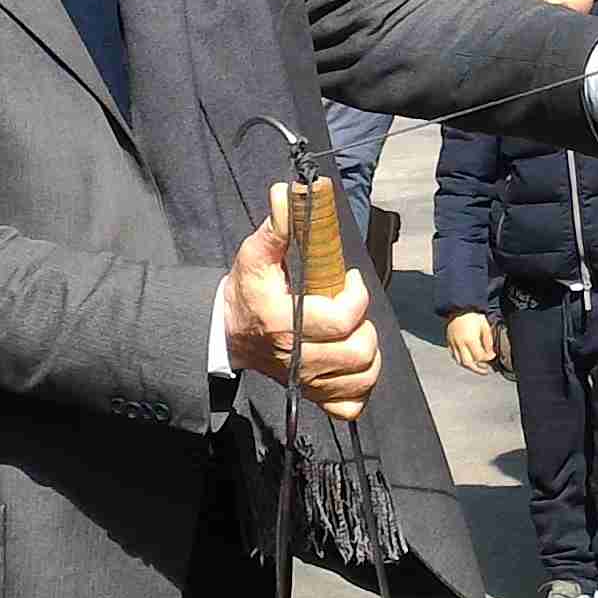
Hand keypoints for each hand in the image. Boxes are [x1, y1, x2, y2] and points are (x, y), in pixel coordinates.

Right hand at [224, 184, 380, 418]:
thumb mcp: (255, 255)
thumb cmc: (247, 292)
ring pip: (363, 378)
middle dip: (365, 325)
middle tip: (352, 310)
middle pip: (359, 351)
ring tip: (355, 334)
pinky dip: (361, 387)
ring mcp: (306, 382)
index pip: (343, 318)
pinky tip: (352, 365)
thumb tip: (290, 192)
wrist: (229, 333)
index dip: (356, 295)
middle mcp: (297, 360)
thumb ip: (277, 226)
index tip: (349, 279)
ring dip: (369, 354)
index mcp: (284, 324)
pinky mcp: (312, 396)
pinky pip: (351, 405)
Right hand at [445, 310, 504, 374]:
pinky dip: (460, 360)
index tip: (492, 357)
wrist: (459, 307)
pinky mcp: (449, 342)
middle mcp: (460, 344)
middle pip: (468, 363)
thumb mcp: (485, 326)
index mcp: (470, 339)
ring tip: (477, 367)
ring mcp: (453, 344)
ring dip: (469, 366)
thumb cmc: (472, 315)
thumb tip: (491, 353)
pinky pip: (454, 355)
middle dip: (478, 369)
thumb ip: (488, 341)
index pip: (479, 357)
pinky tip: (467, 360)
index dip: (487, 359)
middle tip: (485, 370)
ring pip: (460, 361)